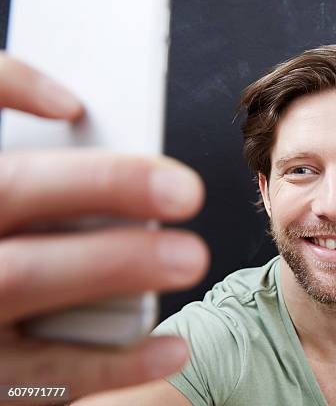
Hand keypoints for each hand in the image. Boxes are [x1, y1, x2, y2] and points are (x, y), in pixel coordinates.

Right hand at [0, 53, 208, 401]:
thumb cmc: (12, 242)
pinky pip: (41, 375)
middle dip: (102, 184)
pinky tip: (172, 348)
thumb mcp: (11, 201)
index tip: (75, 105)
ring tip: (189, 256)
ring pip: (24, 278)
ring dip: (113, 265)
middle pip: (14, 193)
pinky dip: (112, 363)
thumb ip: (39, 176)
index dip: (10, 88)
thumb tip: (76, 119)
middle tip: (186, 190)